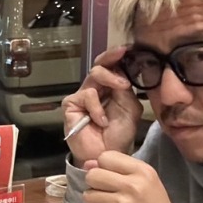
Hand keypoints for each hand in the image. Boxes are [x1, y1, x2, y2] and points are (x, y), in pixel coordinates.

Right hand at [62, 45, 142, 163]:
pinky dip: (97, 108)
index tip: (127, 48)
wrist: (107, 154)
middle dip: (111, 59)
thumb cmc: (119, 134)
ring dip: (110, 83)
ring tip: (119, 99)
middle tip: (122, 54)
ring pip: (94, 76)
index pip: (112, 66)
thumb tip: (123, 72)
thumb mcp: (130, 108)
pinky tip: (102, 120)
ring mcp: (82, 96)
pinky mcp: (71, 105)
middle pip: (100, 65)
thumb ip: (126, 90)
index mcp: (111, 87)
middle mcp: (96, 88)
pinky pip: (86, 95)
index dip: (117, 55)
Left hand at [80, 151, 186, 202]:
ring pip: (87, 195)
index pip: (105, 157)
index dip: (103, 168)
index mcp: (142, 172)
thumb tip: (87, 163)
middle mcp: (131, 185)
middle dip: (95, 185)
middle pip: (92, 175)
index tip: (111, 179)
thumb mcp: (147, 183)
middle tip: (107, 195)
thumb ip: (119, 170)